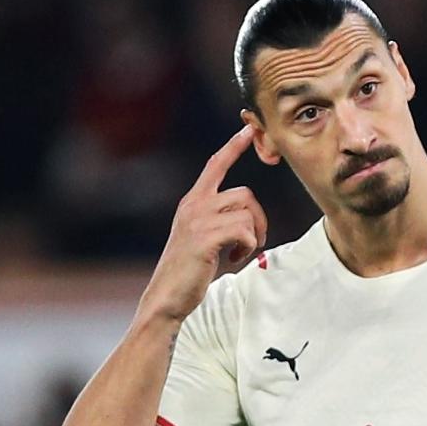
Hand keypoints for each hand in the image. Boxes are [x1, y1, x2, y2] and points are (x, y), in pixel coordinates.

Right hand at [141, 126, 267, 320]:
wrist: (167, 296)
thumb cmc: (188, 271)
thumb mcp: (202, 237)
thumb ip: (219, 221)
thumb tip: (247, 221)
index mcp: (193, 201)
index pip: (216, 164)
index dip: (234, 146)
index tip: (249, 129)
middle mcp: (194, 205)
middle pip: (246, 194)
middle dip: (259, 219)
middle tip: (255, 242)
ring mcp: (198, 220)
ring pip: (247, 213)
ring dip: (254, 235)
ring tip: (240, 252)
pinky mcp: (205, 238)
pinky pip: (244, 232)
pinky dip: (248, 247)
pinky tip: (234, 259)